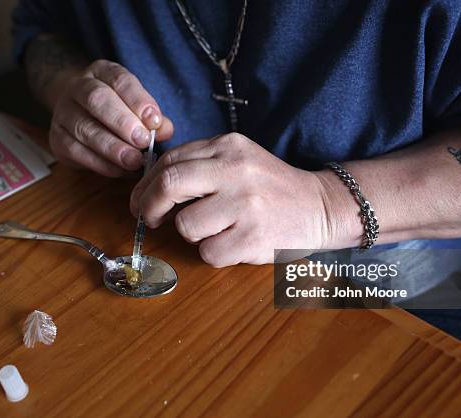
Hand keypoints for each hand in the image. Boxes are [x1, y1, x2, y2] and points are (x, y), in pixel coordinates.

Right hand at [49, 59, 173, 176]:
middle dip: (122, 122)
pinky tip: (118, 169)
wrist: (78, 112)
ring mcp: (63, 112)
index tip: (155, 121)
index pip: (119, 80)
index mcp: (102, 72)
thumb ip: (152, 118)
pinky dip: (99, 163)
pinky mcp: (56, 138)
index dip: (138, 100)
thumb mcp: (136, 106)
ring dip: (112, 147)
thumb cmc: (117, 109)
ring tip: (134, 161)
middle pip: (96, 100)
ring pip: (84, 128)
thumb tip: (166, 130)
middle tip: (143, 141)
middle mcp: (78, 87)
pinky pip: (75, 151)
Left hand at [130, 133, 328, 266]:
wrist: (318, 206)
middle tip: (148, 218)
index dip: (146, 185)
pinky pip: (208, 253)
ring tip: (216, 229)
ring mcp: (246, 205)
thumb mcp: (239, 160)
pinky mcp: (253, 237)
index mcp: (228, 147)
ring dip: (192, 234)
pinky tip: (234, 242)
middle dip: (148, 205)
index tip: (141, 200)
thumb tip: (151, 187)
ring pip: (186, 225)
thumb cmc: (270, 188)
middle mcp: (236, 171)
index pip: (170, 161)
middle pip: (169, 184)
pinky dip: (213, 253)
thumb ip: (200, 165)